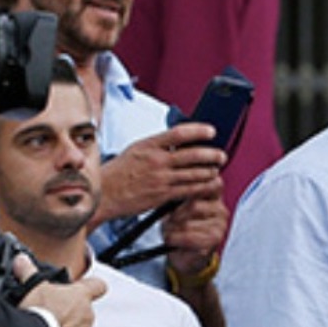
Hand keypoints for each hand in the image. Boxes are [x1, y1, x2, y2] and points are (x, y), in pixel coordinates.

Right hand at [20, 275, 107, 326]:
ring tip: (47, 326)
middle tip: (52, 309)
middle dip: (71, 309)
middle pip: (84, 310)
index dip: (92, 285)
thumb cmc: (40, 311)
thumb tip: (22, 261)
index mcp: (81, 297)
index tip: (85, 286)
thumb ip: (29, 271)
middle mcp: (88, 316)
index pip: (98, 286)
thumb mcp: (32, 285)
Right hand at [98, 122, 225, 220]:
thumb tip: (178, 142)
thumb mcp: (136, 150)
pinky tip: (210, 185)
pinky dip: (203, 187)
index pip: (178, 133)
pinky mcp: (164, 195)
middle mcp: (156, 160)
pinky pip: (190, 190)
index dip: (198, 131)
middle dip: (211, 155)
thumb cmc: (120, 171)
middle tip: (222, 155)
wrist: (106, 193)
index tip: (211, 131)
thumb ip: (157, 146)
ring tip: (217, 170)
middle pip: (192, 155)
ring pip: (194, 174)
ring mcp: (161, 178)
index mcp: (148, 145)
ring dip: (210, 172)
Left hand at [164, 183, 227, 273]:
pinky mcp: (214, 241)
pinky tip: (172, 239)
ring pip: (188, 222)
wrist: (183, 254)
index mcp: (213, 196)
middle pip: (194, 204)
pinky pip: (189, 237)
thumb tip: (170, 180)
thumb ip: (180, 192)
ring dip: (173, 227)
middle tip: (168, 218)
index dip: (195, 183)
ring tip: (170, 229)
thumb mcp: (177, 204)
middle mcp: (220, 210)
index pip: (211, 183)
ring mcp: (220, 226)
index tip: (178, 188)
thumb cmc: (179, 226)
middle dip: (175, 213)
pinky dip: (175, 238)